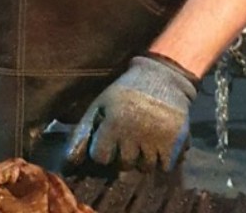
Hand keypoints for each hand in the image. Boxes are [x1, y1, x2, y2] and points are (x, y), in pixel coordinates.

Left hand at [66, 55, 198, 171]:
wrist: (163, 77)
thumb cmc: (125, 92)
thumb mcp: (100, 106)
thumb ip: (83, 133)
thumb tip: (69, 161)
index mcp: (113, 123)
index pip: (101, 158)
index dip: (102, 152)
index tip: (108, 141)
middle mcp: (135, 133)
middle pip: (124, 165)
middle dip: (124, 156)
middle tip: (129, 137)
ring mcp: (157, 138)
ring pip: (145, 168)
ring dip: (144, 158)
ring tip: (144, 138)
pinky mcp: (175, 141)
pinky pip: (165, 167)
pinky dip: (162, 160)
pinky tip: (158, 143)